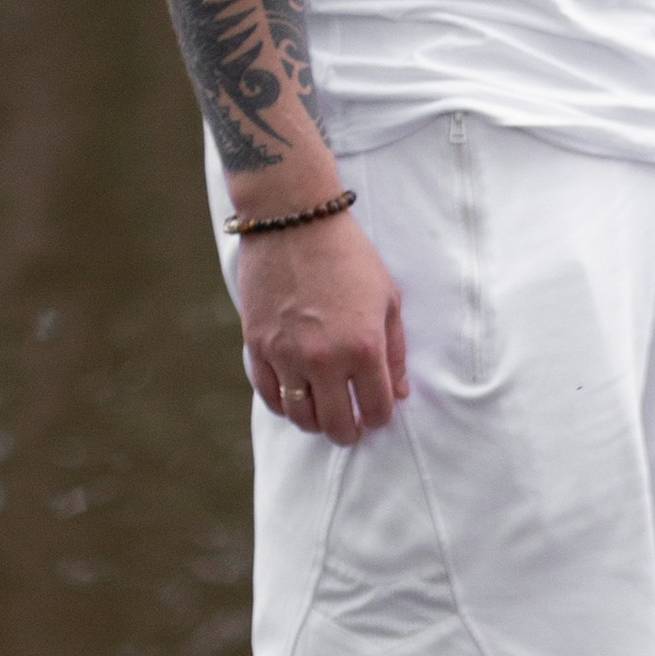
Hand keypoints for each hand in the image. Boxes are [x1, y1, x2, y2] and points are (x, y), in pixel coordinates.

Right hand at [237, 209, 408, 444]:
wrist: (294, 223)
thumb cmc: (350, 258)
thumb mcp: (388, 300)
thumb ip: (395, 351)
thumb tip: (398, 393)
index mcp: (364, 348)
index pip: (377, 407)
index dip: (381, 418)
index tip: (379, 415)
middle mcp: (324, 359)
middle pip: (337, 423)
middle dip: (349, 432)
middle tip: (353, 429)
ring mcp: (286, 355)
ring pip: (299, 416)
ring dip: (315, 423)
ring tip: (325, 417)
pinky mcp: (256, 346)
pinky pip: (269, 395)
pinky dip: (284, 405)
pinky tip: (296, 400)